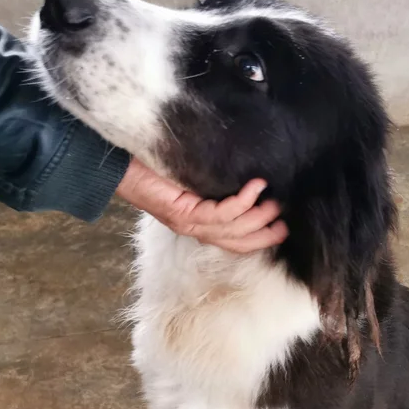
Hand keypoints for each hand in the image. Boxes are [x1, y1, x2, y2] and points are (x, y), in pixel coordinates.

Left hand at [115, 158, 286, 252]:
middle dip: (265, 234)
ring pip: (233, 230)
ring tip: (275, 202)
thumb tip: (247, 179)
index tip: (282, 229)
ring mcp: (189, 224)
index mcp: (198, 225)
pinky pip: (221, 213)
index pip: (235, 242)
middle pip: (238, 242)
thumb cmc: (153, 167)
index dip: (260, 239)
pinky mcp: (183, 214)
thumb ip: (213, 186)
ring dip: (258, 217)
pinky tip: (255, 188)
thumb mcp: (191, 179)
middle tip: (286, 222)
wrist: (121, 166)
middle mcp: (194, 230)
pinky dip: (242, 202)